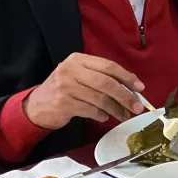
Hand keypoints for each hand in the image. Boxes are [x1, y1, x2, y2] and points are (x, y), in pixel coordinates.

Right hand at [23, 54, 143, 129]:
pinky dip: (102, 115)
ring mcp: (66, 87)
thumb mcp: (80, 76)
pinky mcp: (63, 103)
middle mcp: (71, 70)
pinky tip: (104, 117)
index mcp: (78, 60)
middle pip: (107, 83)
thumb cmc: (65, 90)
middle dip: (126, 96)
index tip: (140, 88)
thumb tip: (132, 89)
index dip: (127, 77)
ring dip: (116, 109)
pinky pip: (91, 110)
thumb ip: (102, 78)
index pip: (108, 66)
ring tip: (123, 115)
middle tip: (138, 107)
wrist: (37, 105)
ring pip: (101, 99)